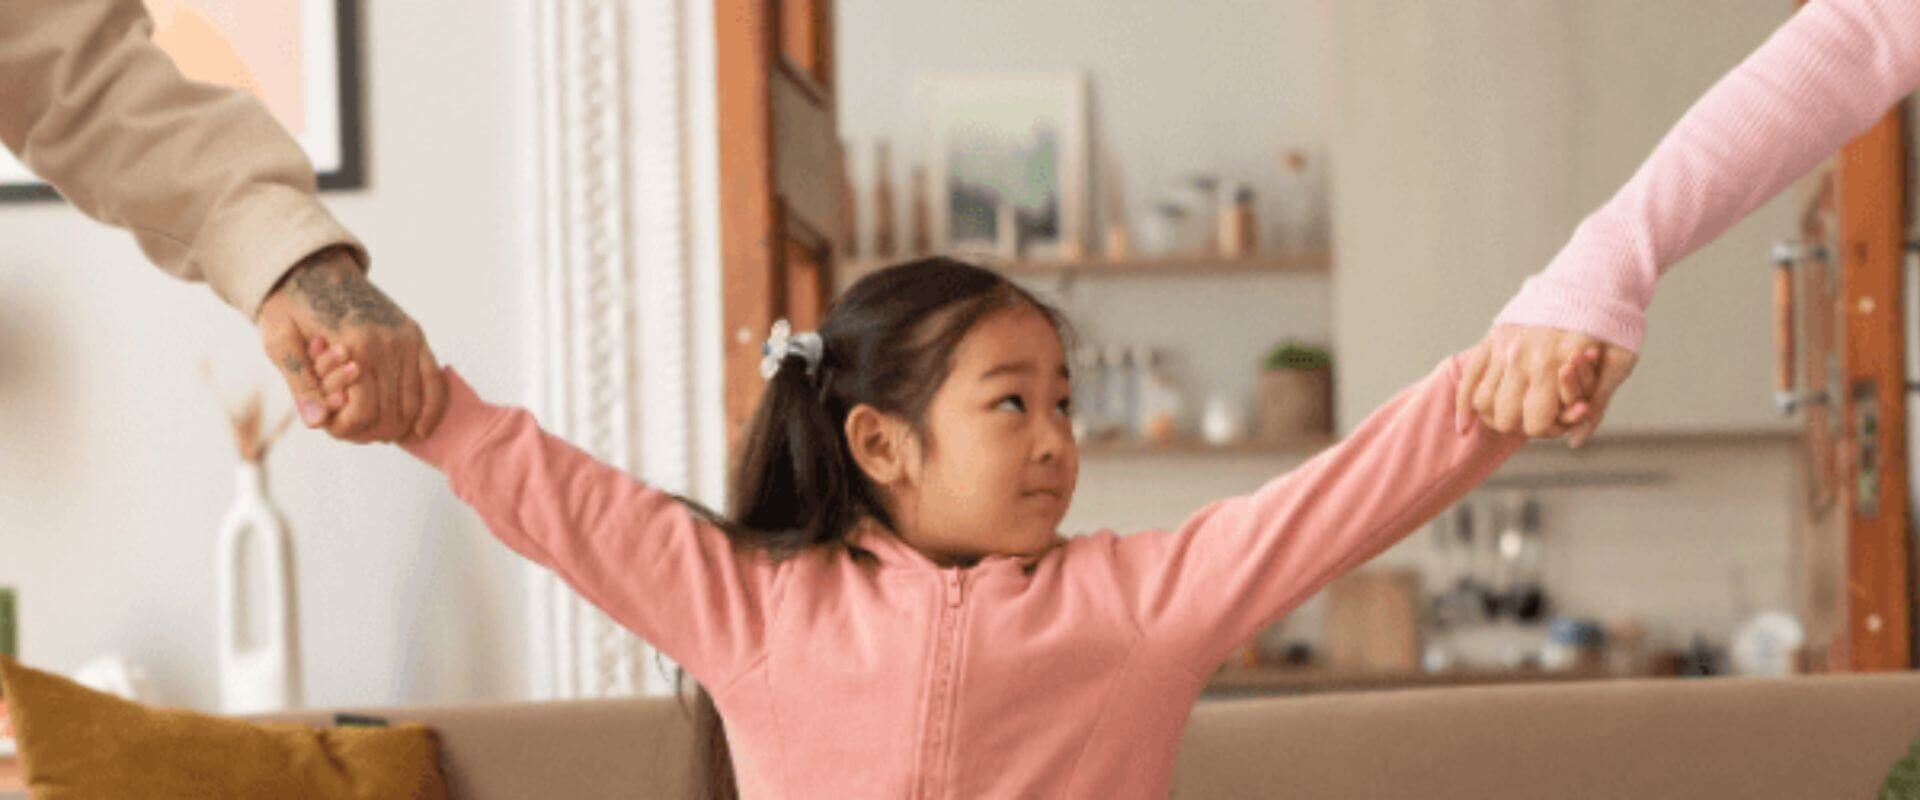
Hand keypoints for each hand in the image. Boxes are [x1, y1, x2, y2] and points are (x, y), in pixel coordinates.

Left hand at [254, 247, 447, 442]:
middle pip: (390, 414)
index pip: (363, 413)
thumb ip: (300, 383)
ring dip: (395, 427)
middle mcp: (388, 343)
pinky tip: (419, 430)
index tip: (327, 425)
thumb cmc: (290, 304)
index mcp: (355, 345)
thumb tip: (316, 422)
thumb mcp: (280, 340)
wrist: (311, 265)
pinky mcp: (415, 335)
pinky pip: (434, 382)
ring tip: (371, 428)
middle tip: (347, 428)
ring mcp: (406, 339)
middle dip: (367, 431)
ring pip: (413, 404)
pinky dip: (430, 410)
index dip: (344, 429)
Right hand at [1455, 324, 1636, 447]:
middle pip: (1506, 417)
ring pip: (1483, 402)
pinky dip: (1464, 407)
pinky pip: (1469, 379)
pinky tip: (1465, 427)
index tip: (1558, 422)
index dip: (1547, 430)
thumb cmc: (1611, 324)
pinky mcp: (1492, 340)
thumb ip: (1598, 404)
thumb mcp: (1620, 363)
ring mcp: (1504, 348)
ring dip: (1495, 418)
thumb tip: (1575, 442)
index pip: (1536, 421)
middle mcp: (1524, 356)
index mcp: (1557, 362)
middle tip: (1535, 418)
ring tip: (1511, 416)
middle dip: (1521, 426)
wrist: (1593, 278)